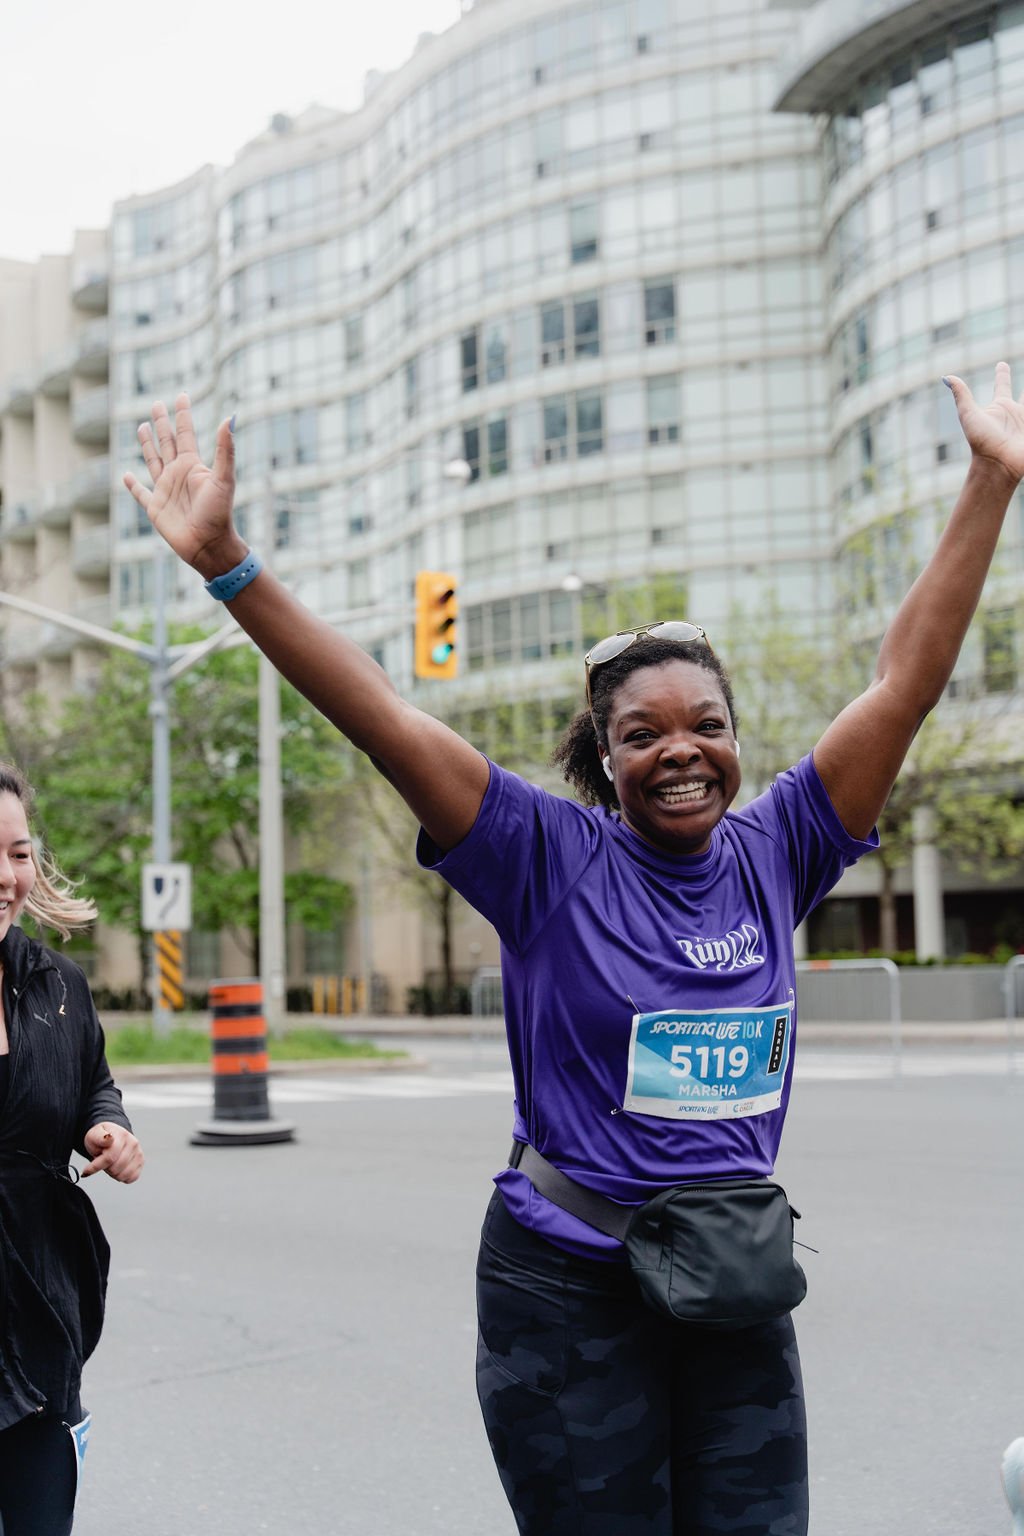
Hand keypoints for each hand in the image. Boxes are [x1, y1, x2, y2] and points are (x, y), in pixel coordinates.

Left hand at [82, 1122, 143, 1182]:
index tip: (86, 1170)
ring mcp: (139, 1153)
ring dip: (113, 1174)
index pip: (109, 1158)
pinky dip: (122, 1177)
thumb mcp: (94, 1135)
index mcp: (122, 1135)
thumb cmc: (100, 1138)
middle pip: (115, 1168)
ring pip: (123, 1175)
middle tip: (102, 1161)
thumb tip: (108, 1138)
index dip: (95, 1166)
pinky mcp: (141, 1162)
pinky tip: (117, 1169)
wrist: (112, 1135)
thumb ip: (99, 1137)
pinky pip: (131, 1178)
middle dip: (104, 1168)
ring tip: (110, 1164)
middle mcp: (133, 1143)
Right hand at [122, 394, 246, 577]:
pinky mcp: (155, 508)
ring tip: (142, 427)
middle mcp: (178, 474)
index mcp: (192, 465)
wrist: (208, 545)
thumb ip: (225, 449)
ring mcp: (165, 490)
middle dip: (162, 423)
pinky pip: (141, 494)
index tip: (181, 395)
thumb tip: (231, 417)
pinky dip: (133, 485)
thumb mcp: (223, 478)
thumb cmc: (219, 513)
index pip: (185, 433)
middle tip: (155, 404)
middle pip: (167, 442)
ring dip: (148, 445)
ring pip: (153, 461)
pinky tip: (127, 476)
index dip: (183, 415)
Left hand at [947, 361, 1023, 484]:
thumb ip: (961, 395)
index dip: (1002, 375)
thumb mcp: (969, 414)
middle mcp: (1014, 414)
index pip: (1002, 385)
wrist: (997, 464)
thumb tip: (946, 377)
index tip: (1001, 364)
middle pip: (1023, 394)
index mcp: (1000, 407)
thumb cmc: (981, 441)